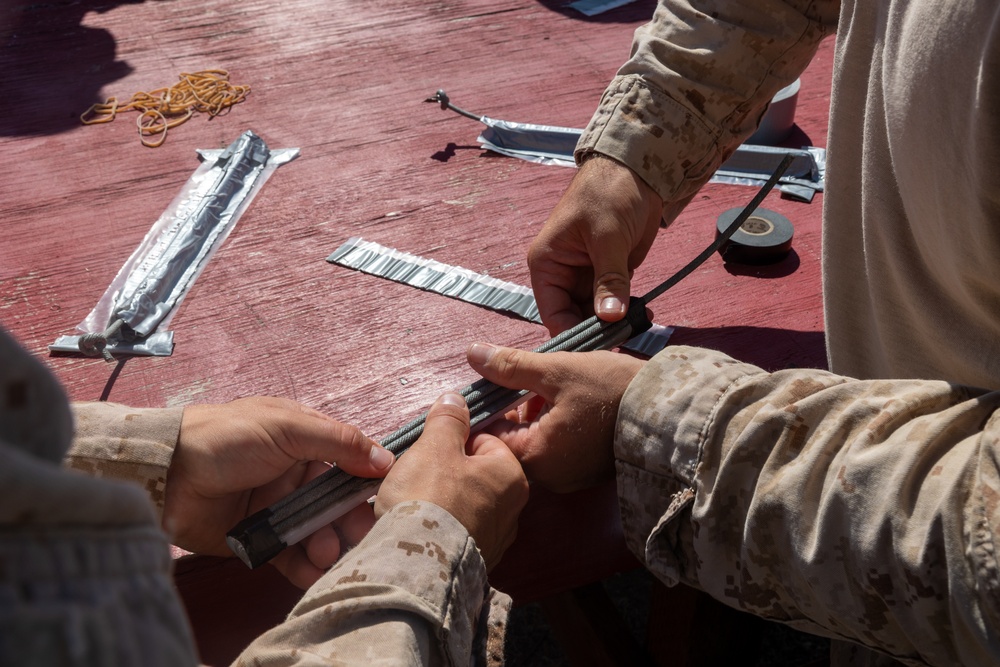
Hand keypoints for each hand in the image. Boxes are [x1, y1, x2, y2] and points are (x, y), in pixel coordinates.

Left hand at [163, 397, 394, 588]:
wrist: (165, 473)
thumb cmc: (225, 438)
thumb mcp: (287, 427)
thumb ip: (339, 442)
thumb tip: (385, 459)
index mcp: (304, 443)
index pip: (347, 465)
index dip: (364, 485)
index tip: (381, 502)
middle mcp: (293, 476)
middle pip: (334, 505)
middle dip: (347, 523)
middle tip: (357, 538)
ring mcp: (275, 509)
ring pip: (315, 533)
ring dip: (327, 545)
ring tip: (325, 555)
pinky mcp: (256, 540)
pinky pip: (289, 556)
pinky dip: (304, 567)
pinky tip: (313, 572)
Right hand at [374, 393, 528, 570]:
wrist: (414, 564)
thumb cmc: (429, 497)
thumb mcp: (435, 446)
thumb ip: (448, 420)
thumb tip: (456, 399)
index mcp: (511, 477)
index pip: (484, 441)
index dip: (453, 440)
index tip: (430, 448)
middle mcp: (512, 510)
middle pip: (474, 474)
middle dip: (446, 471)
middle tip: (418, 474)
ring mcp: (495, 541)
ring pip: (464, 504)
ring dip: (441, 499)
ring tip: (412, 502)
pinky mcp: (474, 563)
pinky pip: (455, 532)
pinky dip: (439, 527)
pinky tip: (418, 527)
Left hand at [467, 343, 643, 491]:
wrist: (670, 408)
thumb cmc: (612, 388)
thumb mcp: (557, 369)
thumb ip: (512, 366)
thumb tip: (472, 354)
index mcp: (537, 457)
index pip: (489, 438)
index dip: (487, 407)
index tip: (492, 382)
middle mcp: (550, 478)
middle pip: (511, 444)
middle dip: (512, 410)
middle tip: (523, 378)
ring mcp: (571, 479)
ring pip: (535, 446)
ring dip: (533, 417)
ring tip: (549, 385)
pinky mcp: (588, 473)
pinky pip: (557, 451)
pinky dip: (553, 427)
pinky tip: (567, 401)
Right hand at [528, 154, 662, 334]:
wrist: (638, 169)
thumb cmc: (609, 192)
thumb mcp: (607, 237)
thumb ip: (609, 279)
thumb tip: (609, 318)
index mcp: (547, 264)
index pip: (552, 313)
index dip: (571, 334)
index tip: (594, 351)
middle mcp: (562, 275)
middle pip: (573, 318)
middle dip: (596, 332)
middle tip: (622, 343)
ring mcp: (586, 276)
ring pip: (595, 314)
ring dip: (614, 324)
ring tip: (637, 329)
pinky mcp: (610, 275)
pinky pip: (614, 303)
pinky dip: (627, 312)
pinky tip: (644, 317)